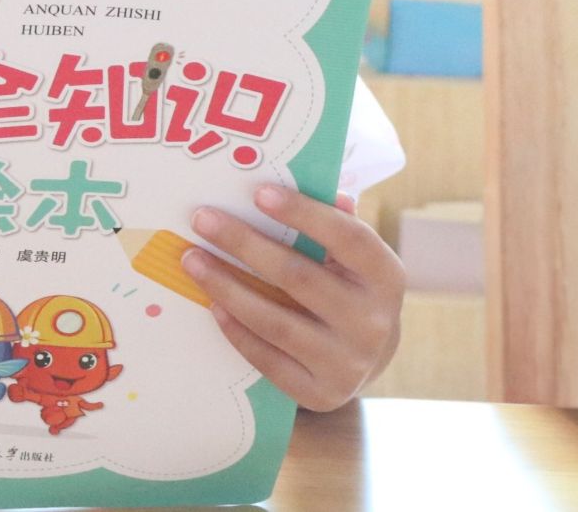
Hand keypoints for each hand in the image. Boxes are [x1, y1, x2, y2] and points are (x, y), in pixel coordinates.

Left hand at [184, 186, 404, 410]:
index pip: (347, 237)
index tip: (258, 192)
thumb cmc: (348, 287)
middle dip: (244, 245)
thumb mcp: (352, 256)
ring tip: (191, 260)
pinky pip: (267, 359)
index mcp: (386, 276)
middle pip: (298, 277)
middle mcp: (374, 322)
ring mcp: (349, 362)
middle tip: (202, 219)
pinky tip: (211, 303)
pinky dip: (235, 330)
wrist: (367, 356)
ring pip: (275, 320)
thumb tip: (303, 184)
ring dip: (225, 286)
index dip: (303, 214)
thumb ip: (331, 221)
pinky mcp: (322, 393)